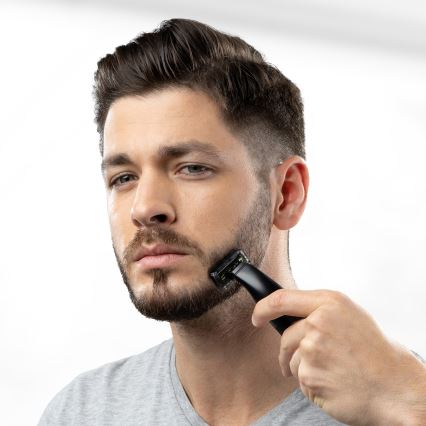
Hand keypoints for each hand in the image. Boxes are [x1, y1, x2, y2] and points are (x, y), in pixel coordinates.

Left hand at [251, 289, 425, 424]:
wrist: (394, 386)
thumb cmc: (372, 351)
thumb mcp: (348, 315)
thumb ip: (318, 310)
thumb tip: (287, 313)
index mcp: (329, 302)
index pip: (281, 299)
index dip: (263, 308)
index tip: (256, 316)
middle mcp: (318, 322)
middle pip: (285, 337)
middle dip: (289, 351)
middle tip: (310, 360)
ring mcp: (313, 349)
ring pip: (290, 360)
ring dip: (303, 368)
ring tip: (332, 370)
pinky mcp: (310, 375)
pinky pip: (300, 379)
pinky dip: (312, 384)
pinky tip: (333, 382)